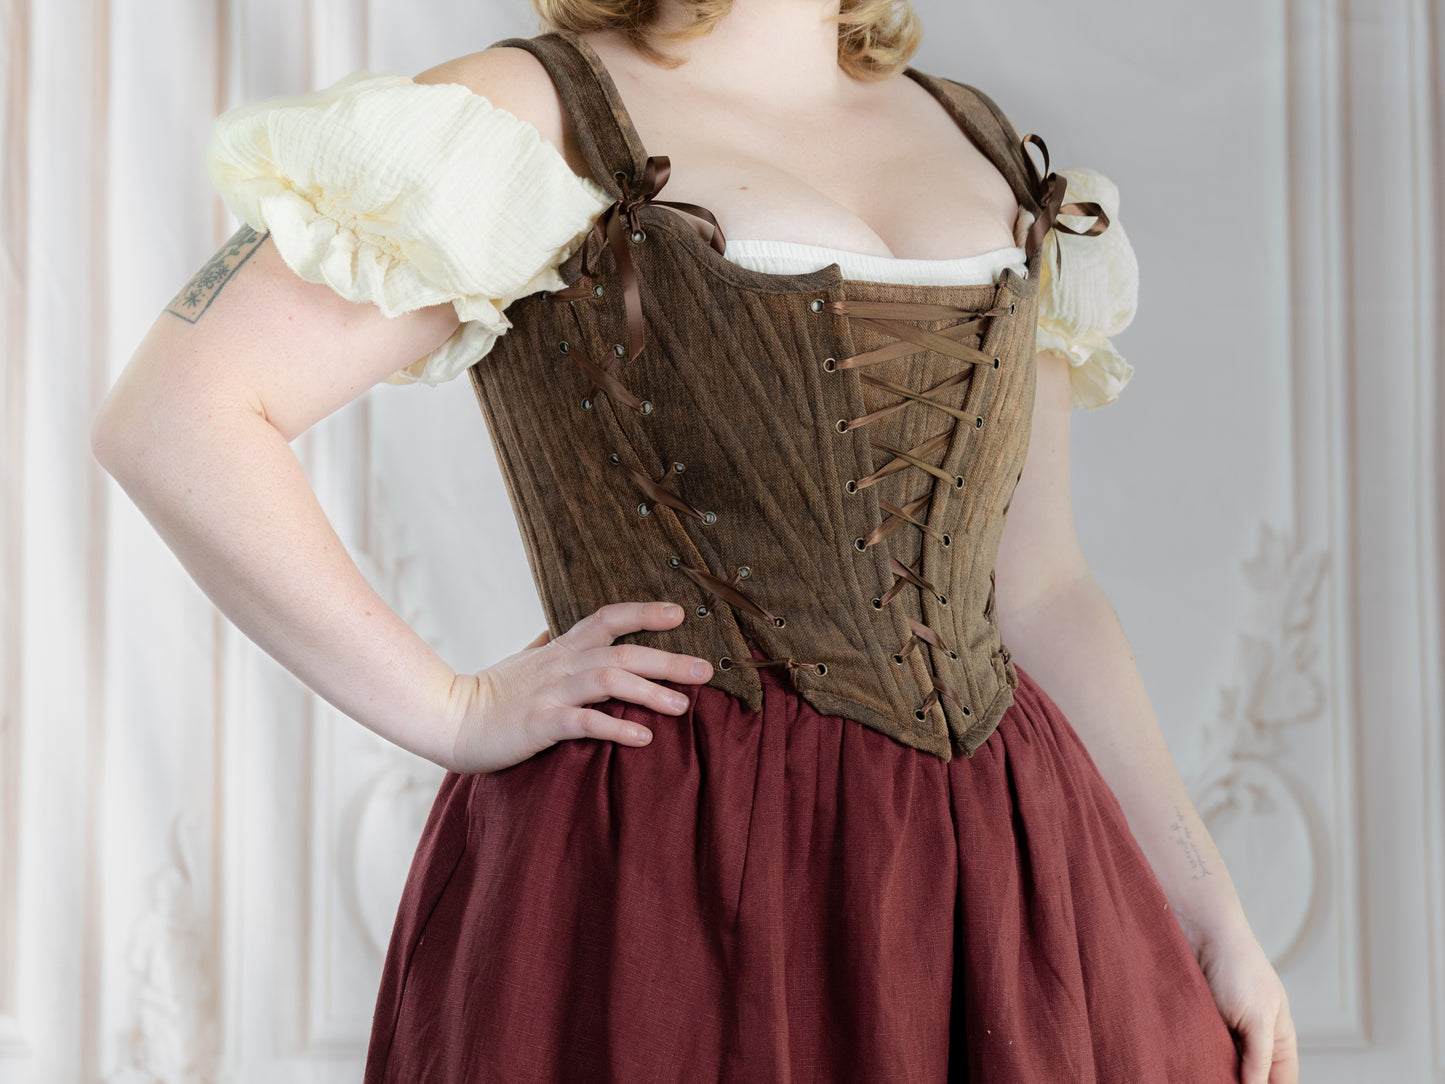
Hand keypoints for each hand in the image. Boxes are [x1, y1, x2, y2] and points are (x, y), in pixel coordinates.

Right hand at [448, 601, 712, 773]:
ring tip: (683, 706)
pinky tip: (642, 738)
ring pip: (609, 681)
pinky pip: (586, 722)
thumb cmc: (490, 693)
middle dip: (668, 659)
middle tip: (706, 670)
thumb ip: (544, 645)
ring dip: (650, 692)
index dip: (644, 613)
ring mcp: (552, 692)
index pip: (608, 619)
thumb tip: (553, 630)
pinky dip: (616, 728)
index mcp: (561, 648)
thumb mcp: (522, 661)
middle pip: (623, 652)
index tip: (680, 614)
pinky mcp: (542, 723)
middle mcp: (562, 664)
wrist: (449, 717)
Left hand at [1196, 925, 1298, 1083]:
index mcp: (1279, 1041)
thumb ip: (1260, 1058)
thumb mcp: (1257, 1019)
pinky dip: (1197, 1060)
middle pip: (1252, 1080)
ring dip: (1214, 1073)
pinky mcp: (1201, 1026)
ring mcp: (1226, 1034)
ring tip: (1202, 1071)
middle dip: (1236, 1082)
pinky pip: (1202, 1053)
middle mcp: (1254, 1041)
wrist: (1200, 933)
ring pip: (1223, 1069)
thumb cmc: (1237, 968)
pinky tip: (1190, 1064)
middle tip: (1218, 1080)